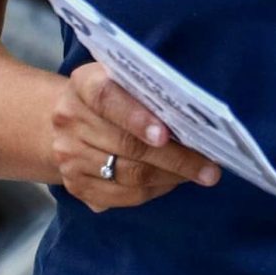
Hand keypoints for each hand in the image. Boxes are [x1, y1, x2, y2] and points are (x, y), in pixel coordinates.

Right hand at [50, 62, 220, 212]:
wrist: (65, 118)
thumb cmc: (114, 93)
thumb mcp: (124, 78)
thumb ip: (149, 90)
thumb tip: (193, 115)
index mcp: (83, 85)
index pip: (107, 98)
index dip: (136, 117)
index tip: (165, 134)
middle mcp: (70, 121)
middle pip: (126, 145)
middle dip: (174, 157)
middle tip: (210, 166)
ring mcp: (69, 157)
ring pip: (127, 174)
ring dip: (170, 177)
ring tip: (201, 174)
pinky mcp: (75, 185)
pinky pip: (120, 196)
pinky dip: (153, 191)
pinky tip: (174, 182)